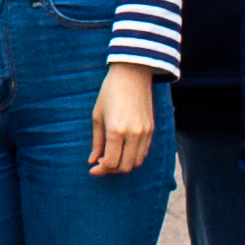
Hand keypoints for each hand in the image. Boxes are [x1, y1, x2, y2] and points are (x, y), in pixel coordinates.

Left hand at [86, 62, 160, 178]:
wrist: (132, 74)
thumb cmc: (110, 92)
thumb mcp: (98, 116)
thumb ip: (96, 142)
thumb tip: (93, 161)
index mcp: (116, 131)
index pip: (111, 163)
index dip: (100, 171)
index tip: (93, 169)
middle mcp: (133, 135)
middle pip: (125, 167)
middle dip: (111, 171)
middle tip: (101, 164)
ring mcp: (145, 133)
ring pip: (136, 162)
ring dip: (123, 165)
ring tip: (111, 158)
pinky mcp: (151, 129)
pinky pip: (144, 152)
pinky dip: (133, 157)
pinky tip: (123, 151)